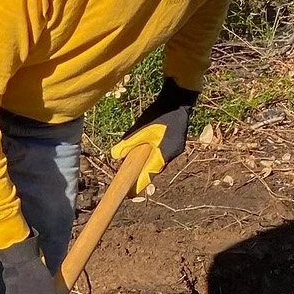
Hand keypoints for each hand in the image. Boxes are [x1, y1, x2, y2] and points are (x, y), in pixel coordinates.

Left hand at [110, 78, 197, 193]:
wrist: (178, 99)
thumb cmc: (160, 113)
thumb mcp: (140, 128)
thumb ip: (128, 142)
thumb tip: (114, 156)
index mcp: (164, 154)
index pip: (149, 175)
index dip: (138, 185)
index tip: (129, 195)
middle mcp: (171, 154)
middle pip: (153, 170)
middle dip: (141, 175)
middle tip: (127, 183)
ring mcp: (175, 148)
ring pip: (156, 161)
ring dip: (145, 165)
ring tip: (132, 169)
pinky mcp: (175, 142)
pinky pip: (160, 154)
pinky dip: (151, 155)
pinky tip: (143, 153)